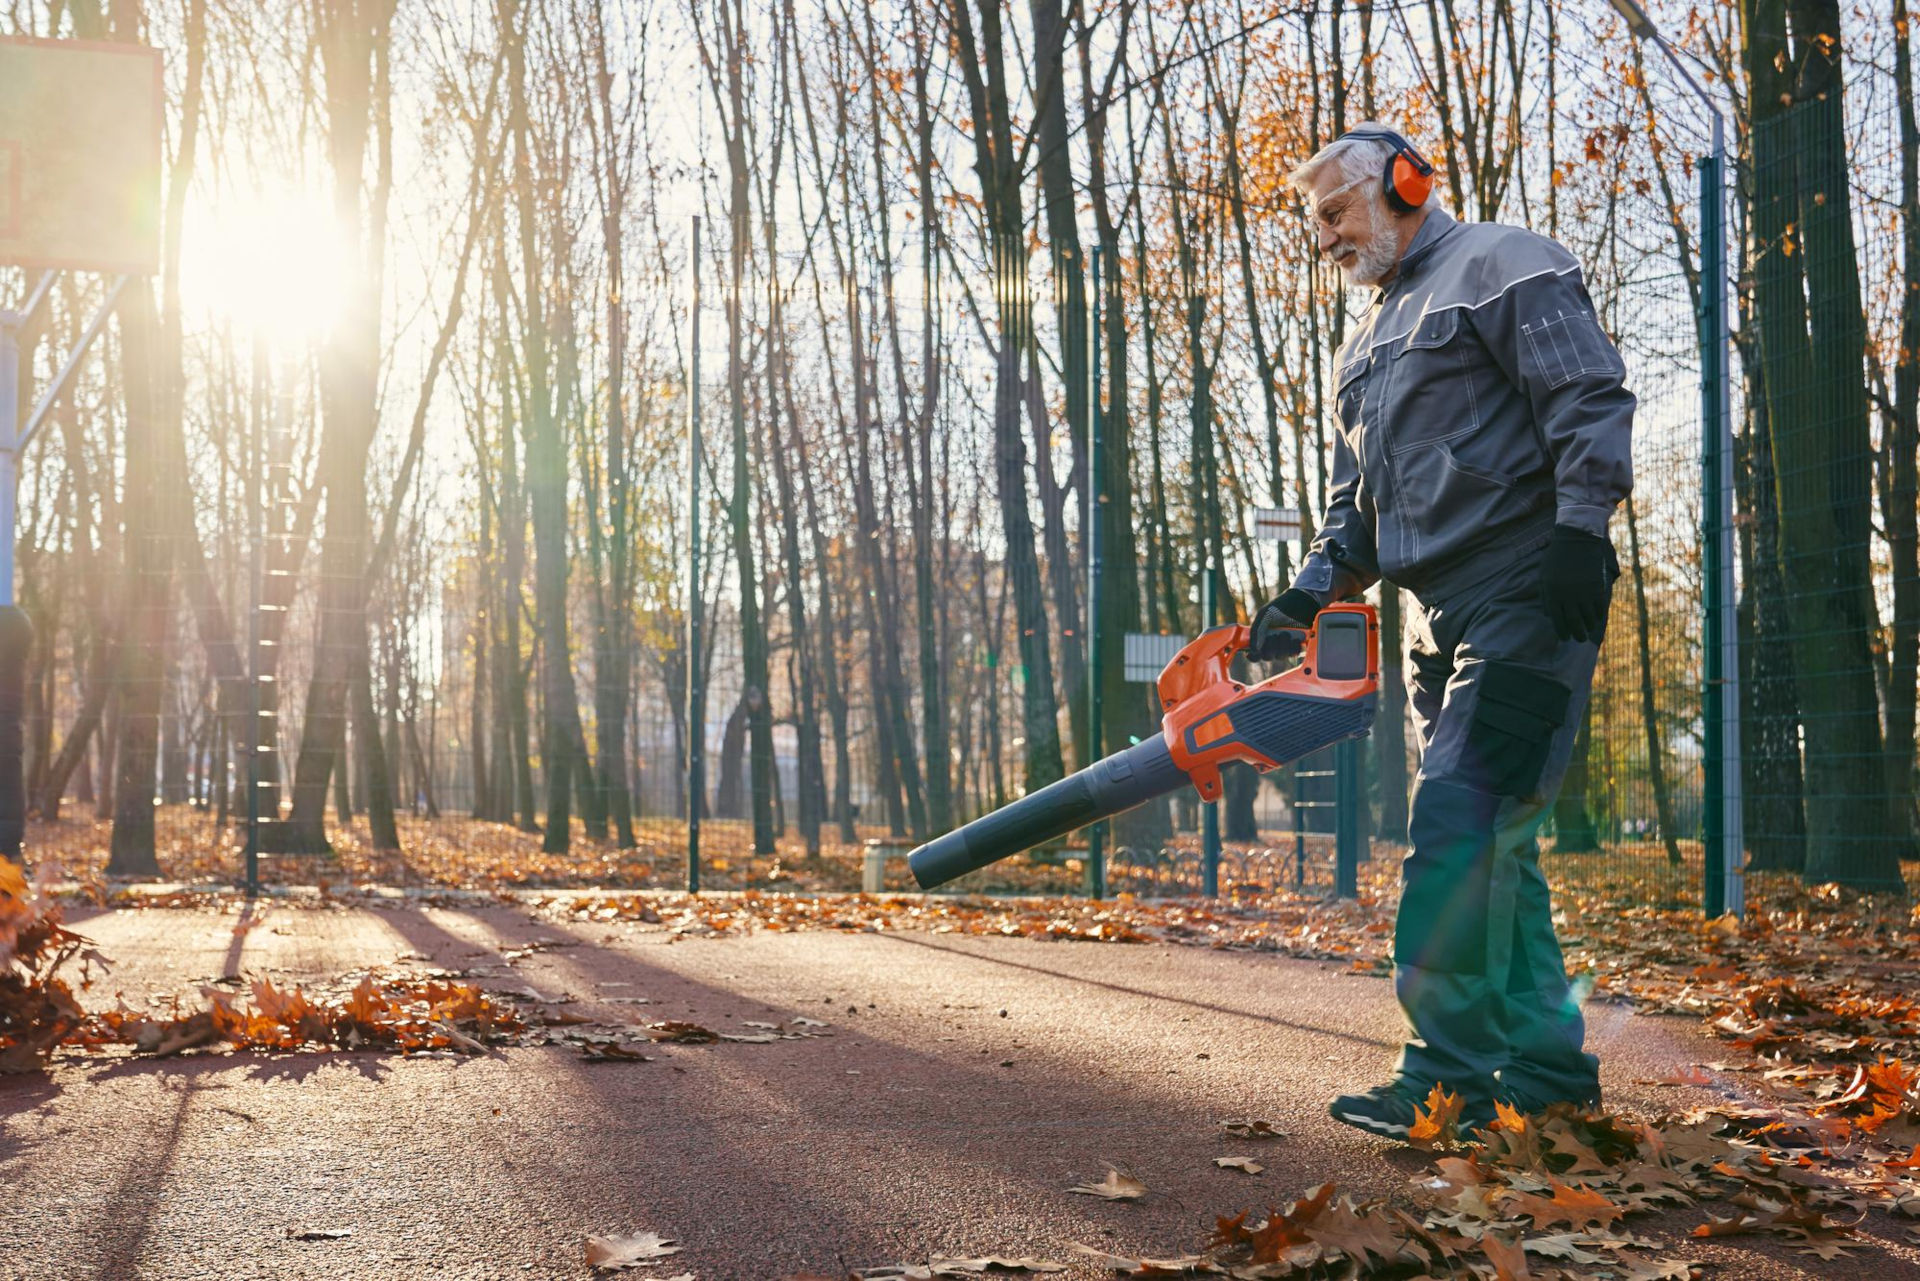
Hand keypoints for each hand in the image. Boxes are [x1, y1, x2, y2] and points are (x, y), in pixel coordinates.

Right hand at [1250, 588, 1320, 661]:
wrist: (1300, 602)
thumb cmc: (1280, 607)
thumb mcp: (1264, 615)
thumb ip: (1256, 631)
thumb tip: (1254, 649)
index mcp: (1260, 637)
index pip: (1254, 654)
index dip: (1254, 656)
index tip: (1257, 652)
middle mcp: (1271, 644)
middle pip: (1267, 657)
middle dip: (1271, 647)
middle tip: (1276, 635)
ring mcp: (1283, 646)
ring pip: (1280, 657)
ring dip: (1283, 646)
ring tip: (1287, 633)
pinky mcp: (1295, 646)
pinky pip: (1293, 654)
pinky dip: (1294, 648)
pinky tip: (1295, 639)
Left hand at [1539, 525, 1613, 642]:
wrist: (1577, 540)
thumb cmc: (1557, 558)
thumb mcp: (1544, 575)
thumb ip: (1545, 596)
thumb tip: (1548, 616)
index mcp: (1552, 592)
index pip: (1557, 619)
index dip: (1561, 630)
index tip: (1564, 637)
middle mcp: (1567, 594)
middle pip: (1573, 622)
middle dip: (1576, 634)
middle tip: (1578, 639)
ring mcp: (1583, 591)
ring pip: (1587, 617)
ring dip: (1588, 627)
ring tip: (1587, 631)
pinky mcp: (1596, 586)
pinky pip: (1598, 607)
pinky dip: (1597, 616)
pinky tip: (1596, 620)